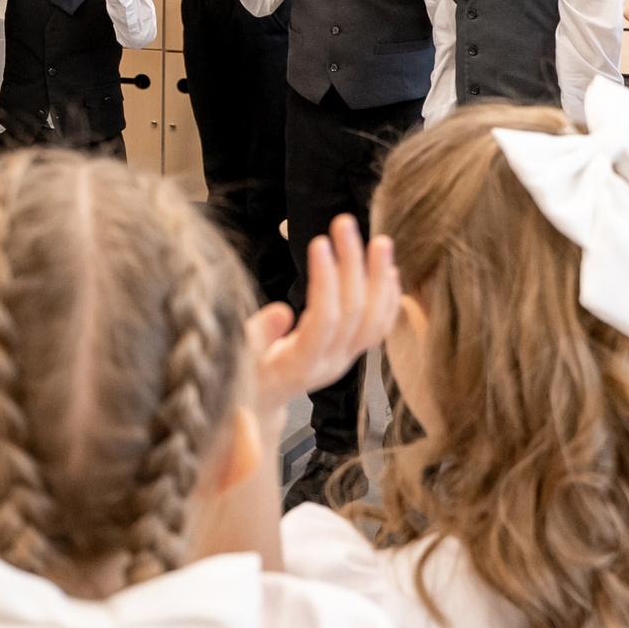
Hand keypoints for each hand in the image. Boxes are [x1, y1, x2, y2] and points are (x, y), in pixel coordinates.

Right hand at [245, 216, 400, 414]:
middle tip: (344, 222)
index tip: (319, 241)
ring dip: (379, 277)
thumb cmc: (243, 378)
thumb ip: (257, 337)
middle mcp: (331, 364)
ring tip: (381, 241)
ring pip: (374, 319)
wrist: (259, 405)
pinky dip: (388, 298)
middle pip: (354, 312)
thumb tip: (281, 311)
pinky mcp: (352, 354)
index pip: (324, 320)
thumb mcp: (238, 360)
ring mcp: (346, 360)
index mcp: (300, 366)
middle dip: (352, 263)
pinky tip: (389, 271)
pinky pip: (379, 328)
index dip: (326, 281)